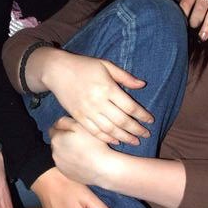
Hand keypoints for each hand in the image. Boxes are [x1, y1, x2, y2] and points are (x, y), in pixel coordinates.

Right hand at [35, 50, 153, 144]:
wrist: (57, 71)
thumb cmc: (84, 66)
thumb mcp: (106, 65)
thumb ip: (125, 77)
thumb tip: (143, 85)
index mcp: (107, 88)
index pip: (130, 106)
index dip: (142, 115)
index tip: (150, 120)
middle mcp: (98, 101)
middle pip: (122, 121)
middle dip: (136, 130)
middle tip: (146, 135)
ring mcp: (87, 111)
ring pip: (109, 129)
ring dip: (124, 137)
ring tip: (135, 141)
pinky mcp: (78, 117)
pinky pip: (94, 131)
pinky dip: (106, 138)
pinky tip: (116, 141)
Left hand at [49, 116, 114, 186]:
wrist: (103, 168)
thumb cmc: (93, 145)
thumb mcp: (80, 125)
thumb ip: (65, 121)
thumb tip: (57, 123)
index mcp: (56, 139)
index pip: (53, 129)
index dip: (64, 128)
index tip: (75, 130)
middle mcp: (54, 153)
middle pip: (57, 142)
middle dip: (65, 140)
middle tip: (80, 140)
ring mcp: (60, 165)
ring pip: (61, 154)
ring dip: (68, 152)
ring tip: (83, 151)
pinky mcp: (67, 174)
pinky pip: (67, 165)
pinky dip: (72, 162)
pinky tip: (84, 161)